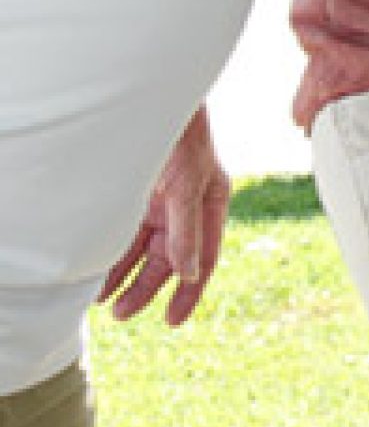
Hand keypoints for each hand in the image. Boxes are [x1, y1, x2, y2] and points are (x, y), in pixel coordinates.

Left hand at [98, 108, 228, 327]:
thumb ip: (188, 230)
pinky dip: (114, 258)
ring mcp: (163, 205)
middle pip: (169, 260)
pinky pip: (126, 237)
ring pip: (144, 252)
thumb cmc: (183, 139)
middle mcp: (188, 209)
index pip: (204, 257)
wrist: (155, 105)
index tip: (172, 321)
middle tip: (122, 313)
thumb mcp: (187, 186)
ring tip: (106, 303)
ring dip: (126, 277)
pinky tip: (99, 277)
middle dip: (147, 288)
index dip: (190, 291)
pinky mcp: (139, 200)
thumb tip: (190, 274)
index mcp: (211, 204)